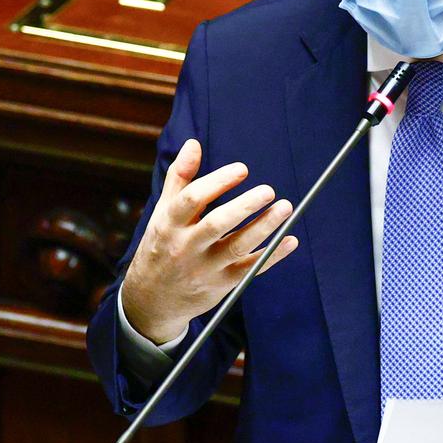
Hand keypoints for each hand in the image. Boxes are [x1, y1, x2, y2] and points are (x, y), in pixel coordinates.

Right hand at [121, 139, 297, 342]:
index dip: (218, 182)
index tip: (242, 169)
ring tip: (285, 207)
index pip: (192, 199)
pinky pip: (250, 270)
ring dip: (264, 228)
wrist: (151, 299)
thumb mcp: (164, 211)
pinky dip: (272, 256)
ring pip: (237, 248)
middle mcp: (185, 247)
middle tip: (269, 190)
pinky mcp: (222, 285)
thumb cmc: (163, 244)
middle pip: (216, 225)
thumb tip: (194, 144)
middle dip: (243, 207)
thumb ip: (180, 177)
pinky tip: (290, 240)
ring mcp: (204, 268)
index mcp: (169, 224)